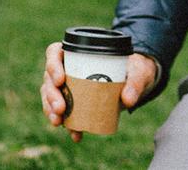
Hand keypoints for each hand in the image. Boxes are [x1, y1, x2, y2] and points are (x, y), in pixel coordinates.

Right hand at [40, 42, 157, 141]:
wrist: (137, 81)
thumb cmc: (134, 69)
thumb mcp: (139, 71)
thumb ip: (136, 82)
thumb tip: (128, 100)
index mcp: (78, 53)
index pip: (54, 52)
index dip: (52, 65)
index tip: (60, 80)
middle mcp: (68, 68)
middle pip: (49, 78)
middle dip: (50, 95)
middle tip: (60, 108)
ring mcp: (68, 86)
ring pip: (50, 96)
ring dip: (51, 110)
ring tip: (58, 122)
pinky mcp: (74, 103)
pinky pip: (64, 113)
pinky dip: (68, 125)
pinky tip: (75, 134)